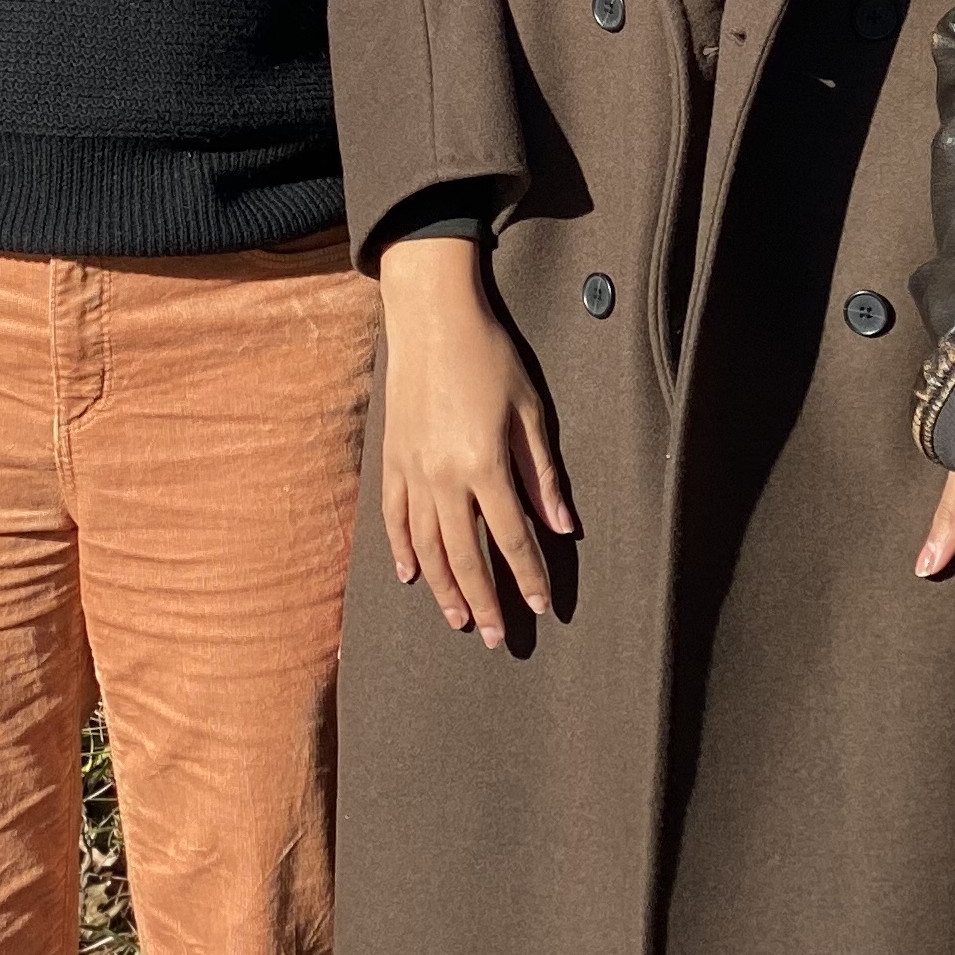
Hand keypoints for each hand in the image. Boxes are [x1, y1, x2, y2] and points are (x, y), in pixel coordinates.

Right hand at [376, 237, 574, 649]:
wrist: (431, 316)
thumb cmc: (490, 355)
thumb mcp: (530, 410)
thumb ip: (543, 474)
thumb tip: (563, 526)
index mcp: (484, 464)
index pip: (513, 538)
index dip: (529, 576)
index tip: (540, 607)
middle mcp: (444, 477)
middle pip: (465, 556)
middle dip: (484, 601)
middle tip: (496, 637)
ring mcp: (412, 471)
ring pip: (426, 546)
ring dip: (443, 588)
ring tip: (459, 619)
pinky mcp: (391, 460)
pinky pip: (394, 518)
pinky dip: (402, 550)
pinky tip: (410, 575)